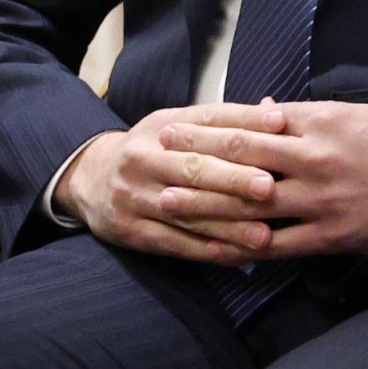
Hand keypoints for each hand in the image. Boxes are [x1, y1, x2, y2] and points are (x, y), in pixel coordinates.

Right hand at [55, 105, 283, 262]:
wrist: (89, 179)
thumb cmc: (152, 152)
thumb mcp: (178, 128)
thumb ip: (226, 124)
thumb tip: (277, 112)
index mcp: (162, 126)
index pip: (206, 121)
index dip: (244, 123)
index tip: (279, 127)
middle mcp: (144, 158)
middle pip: (193, 168)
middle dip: (233, 178)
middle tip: (268, 187)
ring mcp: (134, 196)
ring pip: (186, 211)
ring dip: (227, 225)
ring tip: (263, 235)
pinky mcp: (131, 229)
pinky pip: (174, 243)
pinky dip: (207, 251)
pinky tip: (236, 257)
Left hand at [151, 102, 367, 257]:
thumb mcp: (356, 115)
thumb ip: (306, 115)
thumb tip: (262, 109)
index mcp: (319, 123)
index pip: (250, 122)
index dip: (207, 125)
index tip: (174, 123)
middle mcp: (315, 158)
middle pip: (241, 157)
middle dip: (193, 156)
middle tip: (155, 155)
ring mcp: (322, 200)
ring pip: (251, 202)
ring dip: (205, 202)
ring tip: (168, 200)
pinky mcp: (334, 236)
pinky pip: (279, 245)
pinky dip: (245, 247)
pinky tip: (217, 249)